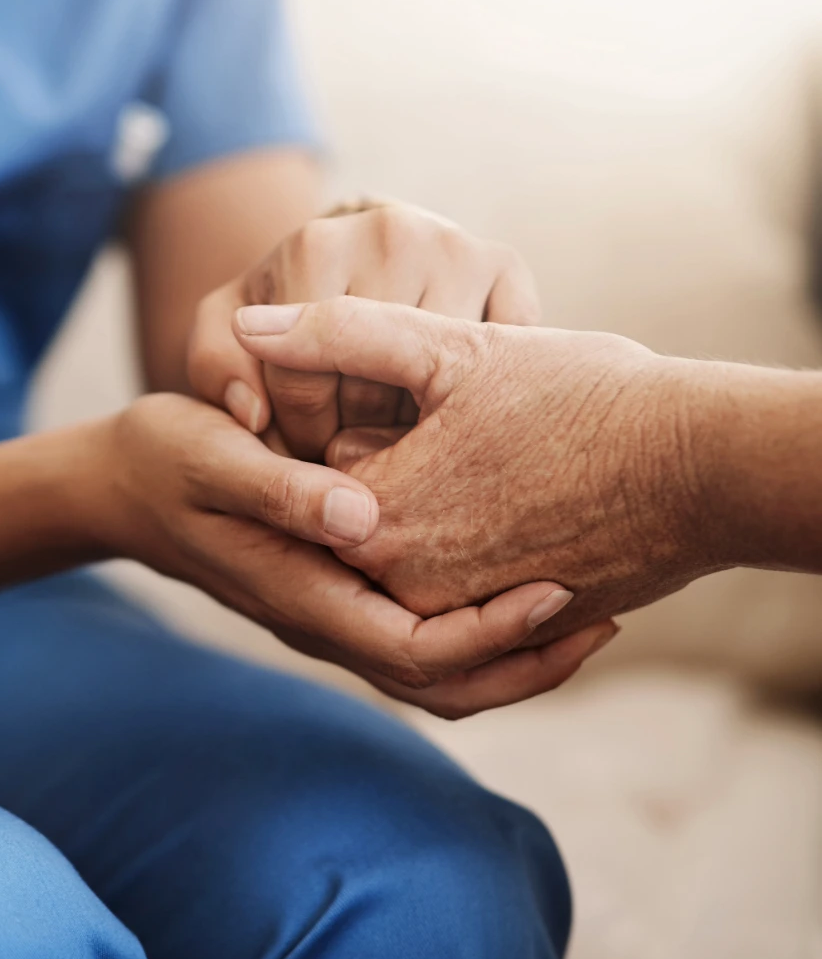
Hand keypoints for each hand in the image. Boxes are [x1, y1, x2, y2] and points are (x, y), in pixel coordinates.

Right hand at [86, 393, 616, 716]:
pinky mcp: (336, 595)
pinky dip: (478, 629)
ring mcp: (328, 615)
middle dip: (526, 663)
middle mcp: (321, 622)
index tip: (558, 588)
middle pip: (442, 685)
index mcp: (300, 595)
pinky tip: (516, 581)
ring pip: (437, 675)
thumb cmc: (167, 458)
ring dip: (511, 654)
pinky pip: (420, 640)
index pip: (414, 651)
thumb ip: (283, 489)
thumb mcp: (215, 457)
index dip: (491, 633)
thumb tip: (363, 518)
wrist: (121, 485)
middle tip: (606, 615)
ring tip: (585, 611)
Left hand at [187, 201, 538, 459]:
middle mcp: (393, 232)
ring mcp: (459, 245)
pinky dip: (474, 398)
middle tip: (349, 457)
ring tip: (392, 444)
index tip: (300, 451)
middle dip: (355, 440)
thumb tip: (254, 413)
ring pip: (443, 388)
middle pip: (377, 388)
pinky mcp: (510, 264)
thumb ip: (217, 367)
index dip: (298, 435)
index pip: (304, 381)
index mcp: (315, 245)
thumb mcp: (227, 332)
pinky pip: (499, 364)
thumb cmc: (281, 308)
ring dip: (417, 435)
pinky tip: (445, 411)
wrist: (356, 251)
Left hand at [233, 297, 713, 642]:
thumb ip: (340, 335)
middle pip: (359, 524)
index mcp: (378, 520)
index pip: (314, 477)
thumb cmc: (582, 396)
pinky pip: (469, 599)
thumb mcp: (450, 348)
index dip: (352, 424)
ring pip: (413, 560)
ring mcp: (467, 617)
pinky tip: (521, 496)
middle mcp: (411, 587)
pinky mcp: (519, 630)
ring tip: (495, 460)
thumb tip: (250, 329)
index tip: (410, 399)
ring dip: (434, 510)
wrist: (708, 464)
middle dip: (389, 473)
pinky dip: (478, 552)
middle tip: (463, 432)